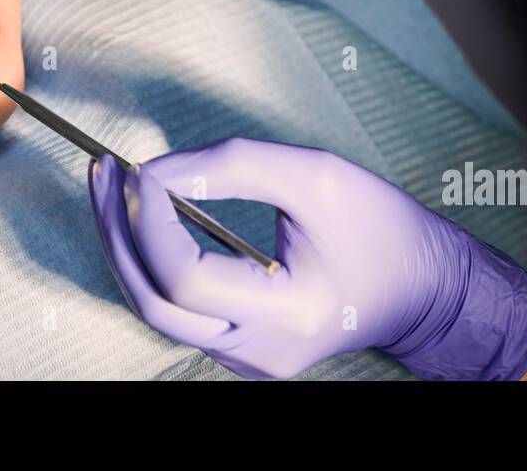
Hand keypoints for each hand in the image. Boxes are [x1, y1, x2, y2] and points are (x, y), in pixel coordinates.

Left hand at [87, 136, 526, 379]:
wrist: (423, 289)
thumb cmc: (381, 229)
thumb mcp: (317, 176)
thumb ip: (235, 166)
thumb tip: (157, 172)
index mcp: (286, 316)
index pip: (185, 275)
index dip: (151, 218)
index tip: (142, 167)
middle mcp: (259, 353)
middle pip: (154, 302)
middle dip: (117, 232)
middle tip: (102, 172)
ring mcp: (247, 360)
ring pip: (157, 310)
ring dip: (127, 246)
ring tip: (111, 188)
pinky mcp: (241, 348)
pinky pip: (177, 310)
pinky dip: (153, 262)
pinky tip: (143, 218)